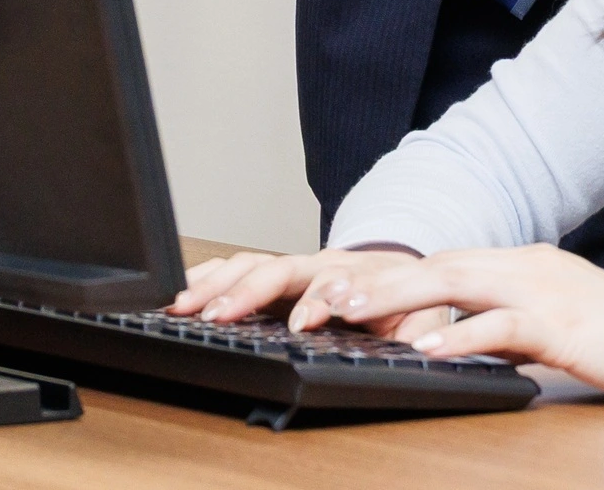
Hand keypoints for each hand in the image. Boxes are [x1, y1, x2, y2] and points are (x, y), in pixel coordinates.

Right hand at [167, 247, 445, 342]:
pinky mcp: (275, 275)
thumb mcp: (422, 316)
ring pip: (251, 263)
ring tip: (184, 306)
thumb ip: (413, 329)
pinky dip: (207, 277)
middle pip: (280, 269)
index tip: (301, 322)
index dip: (316, 302)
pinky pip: (237, 267)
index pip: (332, 284)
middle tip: (219, 315)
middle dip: (247, 291)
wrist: (402, 272)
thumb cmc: (409, 300)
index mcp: (357, 276)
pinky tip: (182, 293)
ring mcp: (295, 267)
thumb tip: (407, 339)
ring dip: (216, 283)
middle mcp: (320, 265)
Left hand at [310, 244, 603, 391]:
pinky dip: (463, 334)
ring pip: (458, 284)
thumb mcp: (542, 320)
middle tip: (328, 296)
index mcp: (517, 263)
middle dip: (379, 280)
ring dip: (400, 298)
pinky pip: (503, 326)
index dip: (391, 275)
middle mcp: (522, 266)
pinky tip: (430, 349)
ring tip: (355, 311)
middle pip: (437, 266)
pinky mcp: (558, 324)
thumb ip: (497, 320)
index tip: (344, 288)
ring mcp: (539, 291)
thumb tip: (450, 336)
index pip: (441, 263)